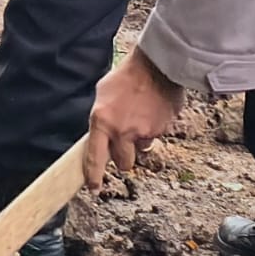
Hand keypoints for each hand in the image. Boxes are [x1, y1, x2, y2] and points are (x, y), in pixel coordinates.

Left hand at [84, 47, 185, 190]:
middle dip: (123, 158)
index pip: (95, 157)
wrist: (155, 68)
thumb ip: (101, 119)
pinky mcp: (161, 131)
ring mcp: (143, 133)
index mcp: (101, 121)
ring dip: (138, 142)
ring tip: (138, 118)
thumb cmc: (125, 78)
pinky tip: (150, 112)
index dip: (94, 176)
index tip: (93, 188)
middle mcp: (121, 131)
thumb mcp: (102, 96)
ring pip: (141, 150)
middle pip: (123, 163)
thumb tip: (102, 135)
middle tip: (123, 144)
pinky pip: (154, 137)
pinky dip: (152, 129)